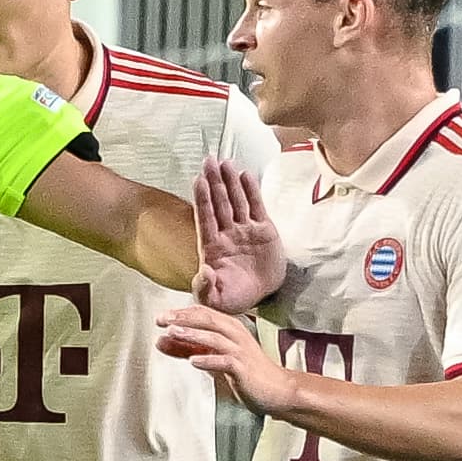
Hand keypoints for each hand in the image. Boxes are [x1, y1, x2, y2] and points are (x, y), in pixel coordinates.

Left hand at [157, 301, 293, 414]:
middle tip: (162, 319)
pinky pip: (225, 361)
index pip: (202, 313)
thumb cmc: (246, 373)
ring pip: (215, 337)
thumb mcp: (212, 358)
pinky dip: (208, 360)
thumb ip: (187, 349)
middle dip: (183, 318)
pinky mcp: (243, 368)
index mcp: (228, 328)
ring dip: (192, 334)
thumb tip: (161, 341)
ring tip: (173, 333)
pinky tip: (193, 361)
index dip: (180, 313)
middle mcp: (235, 334)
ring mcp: (240, 350)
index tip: (160, 317)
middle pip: (207, 319)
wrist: (277, 390)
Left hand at [192, 157, 285, 310]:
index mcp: (212, 248)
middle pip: (219, 203)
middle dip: (214, 182)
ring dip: (230, 182)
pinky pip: (256, 207)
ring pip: (236, 201)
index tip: (198, 180)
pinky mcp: (263, 230)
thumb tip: (204, 272)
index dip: (202, 199)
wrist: (259, 298)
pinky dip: (252, 191)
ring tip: (225, 162)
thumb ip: (205, 288)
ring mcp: (244, 230)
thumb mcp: (214, 300)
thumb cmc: (232, 298)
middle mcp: (226, 234)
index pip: (205, 218)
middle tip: (209, 160)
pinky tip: (246, 174)